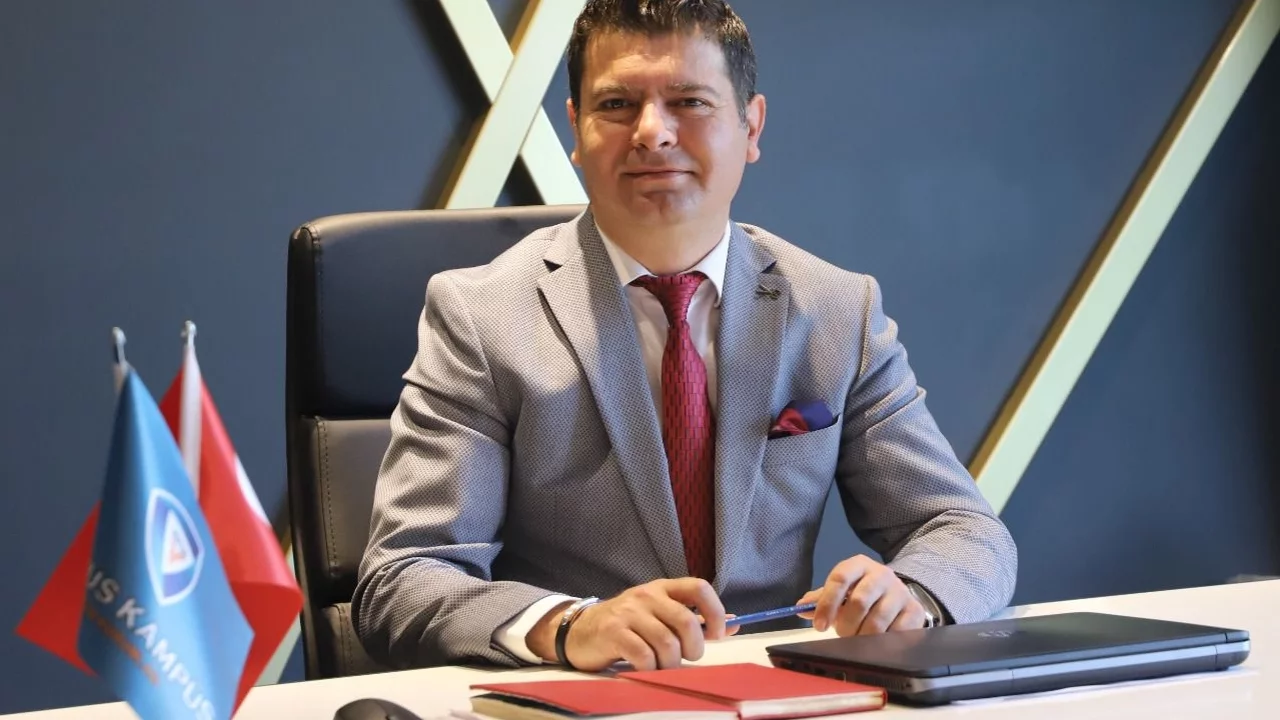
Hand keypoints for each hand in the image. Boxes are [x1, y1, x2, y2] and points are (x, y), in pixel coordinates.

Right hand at [527, 578, 737, 671]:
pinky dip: (650, 667)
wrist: (580, 631)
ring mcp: (628, 612)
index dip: (714, 612)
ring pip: (666, 642)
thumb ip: (694, 618)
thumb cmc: (628, 625)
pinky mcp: (613, 632)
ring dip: (671, 663)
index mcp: (662, 588)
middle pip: (685, 620)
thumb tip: (734, 624)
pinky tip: (645, 667)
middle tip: (688, 658)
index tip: (716, 635)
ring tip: (663, 666)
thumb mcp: (660, 614)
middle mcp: (647, 595)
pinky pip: (643, 655)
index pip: (698, 588)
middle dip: (693, 647)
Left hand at [796, 555, 926, 635]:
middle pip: (859, 601)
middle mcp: (882, 574)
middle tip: (841, 634)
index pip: (840, 578)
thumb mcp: (842, 591)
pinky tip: (876, 643)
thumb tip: (800, 607)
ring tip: (857, 640)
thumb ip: (821, 599)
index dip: (827, 603)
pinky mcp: (914, 611)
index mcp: (859, 565)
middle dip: (846, 624)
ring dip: (862, 636)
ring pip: (877, 620)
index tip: (819, 625)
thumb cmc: (863, 593)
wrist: (897, 595)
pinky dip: (882, 642)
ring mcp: (900, 592)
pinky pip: (897, 632)